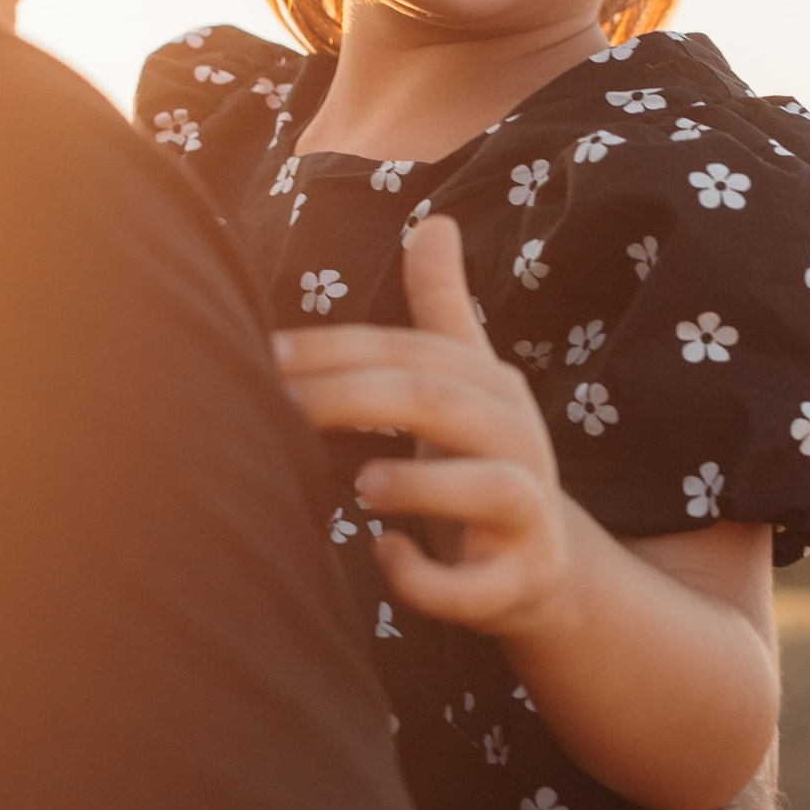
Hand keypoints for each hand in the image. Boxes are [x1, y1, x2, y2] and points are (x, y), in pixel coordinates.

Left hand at [270, 213, 579, 638]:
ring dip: (422, 484)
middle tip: (280, 408)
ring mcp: (527, 514)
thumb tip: (434, 222)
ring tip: (362, 484)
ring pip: (492, 487)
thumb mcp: (468, 385)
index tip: (266, 354)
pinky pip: (479, 587)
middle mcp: (519, 440)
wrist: (542, 570)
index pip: (413, 352)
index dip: (339, 349)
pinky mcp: (518, 580)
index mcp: (493, 388)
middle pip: (442, 402)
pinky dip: (430, 578)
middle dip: (354, 398)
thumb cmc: (482, 464)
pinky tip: (386, 558)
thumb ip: (444, 308)